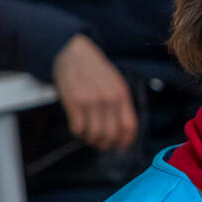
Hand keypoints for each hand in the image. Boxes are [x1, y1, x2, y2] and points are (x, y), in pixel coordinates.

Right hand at [52, 34, 136, 150]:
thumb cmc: (97, 71)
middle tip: (103, 144)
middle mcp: (108, 100)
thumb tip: (122, 130)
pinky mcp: (73, 103)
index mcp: (122, 95)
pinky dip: (79, 133)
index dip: (126, 141)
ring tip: (90, 137)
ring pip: (94, 134)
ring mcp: (90, 102)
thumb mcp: (116, 84)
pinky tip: (79, 129)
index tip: (121, 146)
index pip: (129, 126)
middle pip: (111, 133)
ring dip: (92, 140)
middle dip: (107, 144)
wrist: (74, 54)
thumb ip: (120, 104)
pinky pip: (77, 128)